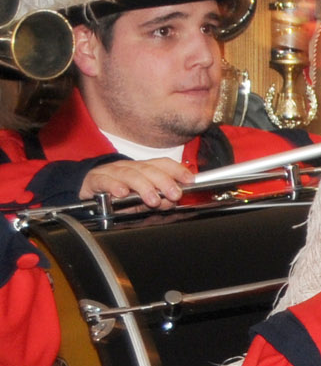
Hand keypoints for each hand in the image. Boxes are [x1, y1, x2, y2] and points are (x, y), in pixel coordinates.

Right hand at [79, 158, 193, 207]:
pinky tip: (121, 192)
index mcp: (142, 170)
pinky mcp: (94, 180)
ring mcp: (111, 172)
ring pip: (129, 174)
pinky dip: (113, 186)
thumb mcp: (140, 198)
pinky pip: (104, 181)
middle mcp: (128, 168)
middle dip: (164, 181)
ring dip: (143, 186)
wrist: (86, 190)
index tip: (189, 180)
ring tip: (152, 199)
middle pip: (148, 169)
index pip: (162, 164)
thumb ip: (156, 199)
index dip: (177, 170)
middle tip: (174, 194)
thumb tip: (171, 201)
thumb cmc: (115, 194)